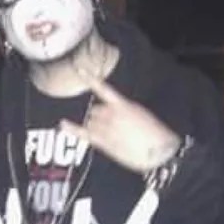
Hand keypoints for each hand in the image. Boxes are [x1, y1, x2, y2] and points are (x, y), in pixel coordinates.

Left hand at [59, 74, 180, 173]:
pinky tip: (63, 123)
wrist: (160, 153)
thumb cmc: (157, 137)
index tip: (80, 70)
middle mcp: (112, 114)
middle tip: (113, 130)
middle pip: (95, 111)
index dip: (91, 79)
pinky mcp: (103, 141)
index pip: (104, 89)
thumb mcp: (144, 117)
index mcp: (125, 105)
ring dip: (96, 128)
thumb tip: (117, 115)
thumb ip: (126, 113)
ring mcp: (106, 127)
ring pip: (91, 122)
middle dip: (100, 119)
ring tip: (112, 138)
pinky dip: (71, 128)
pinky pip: (83, 132)